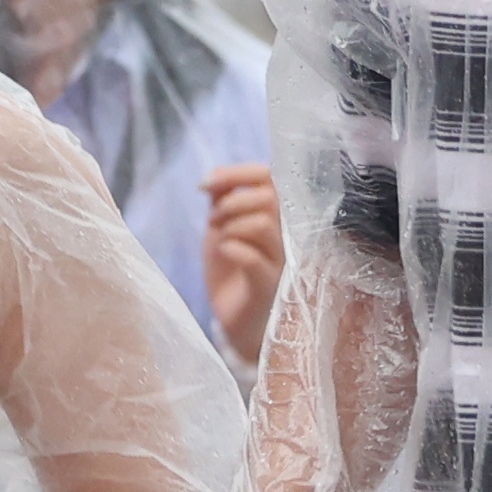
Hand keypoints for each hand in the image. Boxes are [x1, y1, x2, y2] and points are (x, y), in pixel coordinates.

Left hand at [199, 161, 283, 361]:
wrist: (234, 317)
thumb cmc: (231, 269)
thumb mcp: (221, 227)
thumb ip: (222, 199)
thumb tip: (214, 176)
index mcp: (276, 214)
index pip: (269, 176)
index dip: (236, 174)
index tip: (205, 185)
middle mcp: (287, 234)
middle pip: (268, 198)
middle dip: (231, 203)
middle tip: (214, 220)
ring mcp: (282, 260)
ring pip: (262, 224)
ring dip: (230, 226)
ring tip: (219, 240)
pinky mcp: (269, 286)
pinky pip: (253, 258)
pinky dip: (231, 249)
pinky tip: (223, 253)